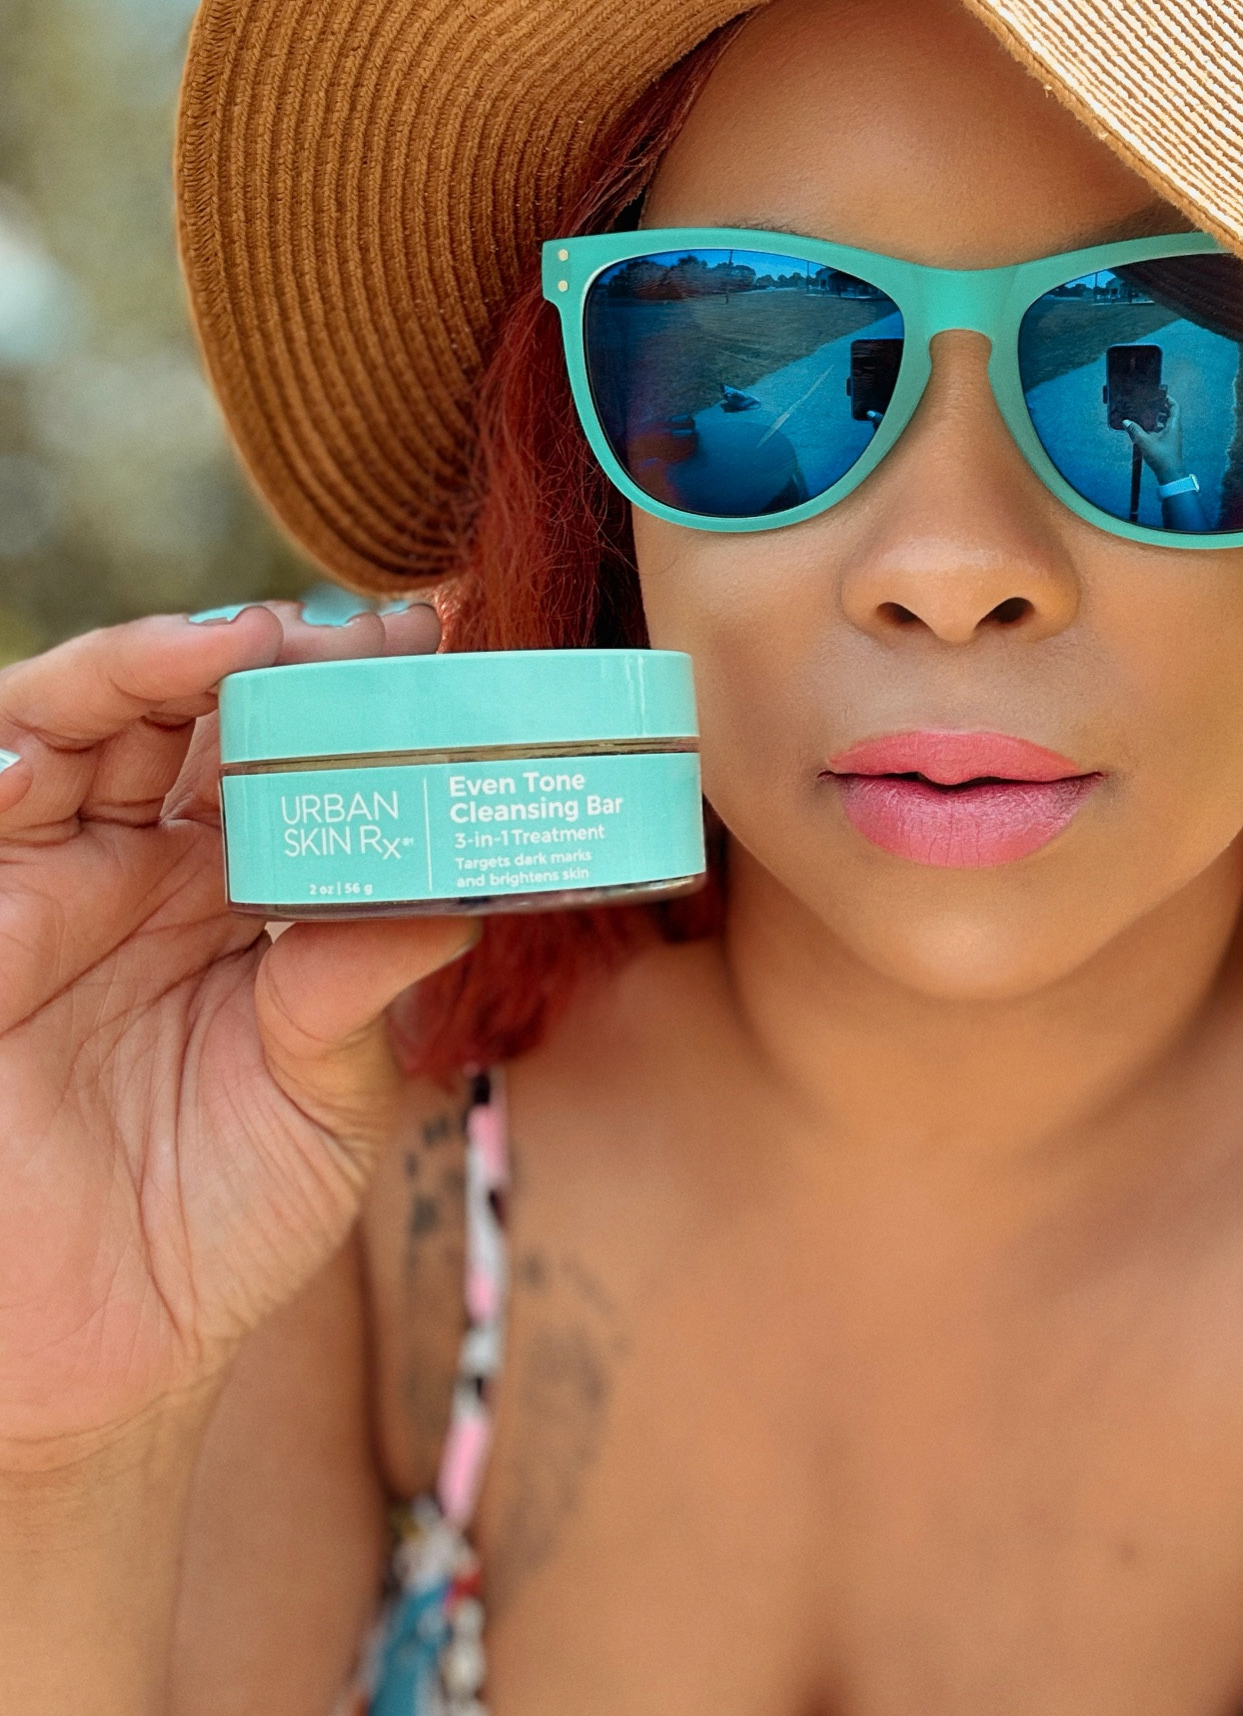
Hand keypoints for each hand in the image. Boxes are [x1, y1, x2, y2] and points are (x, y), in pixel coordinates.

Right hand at [0, 604, 476, 1462]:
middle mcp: (149, 869)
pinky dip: (13, 763)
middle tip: (357, 634)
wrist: (110, 1354)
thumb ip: (362, 988)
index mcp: (244, 894)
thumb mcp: (327, 1094)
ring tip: (236, 648)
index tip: (440, 647)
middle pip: (196, 715)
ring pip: (80, 728)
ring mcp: (57, 889)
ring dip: (147, 669)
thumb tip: (452, 895)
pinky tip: (64, 748)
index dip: (356, 697)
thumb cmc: (227, 1220)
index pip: (295, 758)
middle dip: (273, 660)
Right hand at [1124, 397, 1185, 485]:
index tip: (1158, 395)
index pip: (1175, 406)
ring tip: (1144, 415)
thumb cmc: (1161, 457)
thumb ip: (1135, 430)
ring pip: (1166, 422)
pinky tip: (1144, 429)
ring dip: (1156, 418)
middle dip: (1159, 407)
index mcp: (1174, 425)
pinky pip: (1163, 430)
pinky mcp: (1168, 443)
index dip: (1168, 399)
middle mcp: (1175, 429)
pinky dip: (1155, 427)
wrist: (1170, 475)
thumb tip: (1126, 421)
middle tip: (1148, 404)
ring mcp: (1172, 437)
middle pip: (1170, 413)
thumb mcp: (1145, 442)